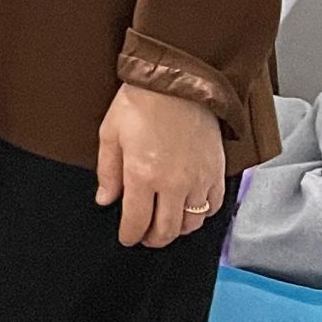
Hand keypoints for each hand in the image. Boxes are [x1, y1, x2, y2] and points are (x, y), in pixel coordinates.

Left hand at [96, 83, 225, 247]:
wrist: (178, 82)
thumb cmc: (140, 103)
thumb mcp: (110, 133)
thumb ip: (107, 172)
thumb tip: (105, 200)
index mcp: (142, 175)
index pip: (136, 221)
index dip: (130, 235)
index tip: (126, 238)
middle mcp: (173, 184)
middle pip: (166, 230)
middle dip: (153, 239)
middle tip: (144, 237)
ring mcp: (198, 180)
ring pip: (191, 224)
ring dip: (176, 230)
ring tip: (165, 225)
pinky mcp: (217, 173)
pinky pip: (213, 208)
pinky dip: (201, 215)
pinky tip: (189, 210)